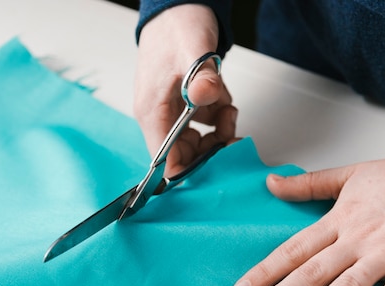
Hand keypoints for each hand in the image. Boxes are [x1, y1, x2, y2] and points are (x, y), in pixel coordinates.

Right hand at [135, 4, 237, 175]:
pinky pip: (203, 124)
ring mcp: (171, 111)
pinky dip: (217, 117)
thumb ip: (202, 76)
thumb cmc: (177, 27)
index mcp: (152, 113)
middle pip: (185, 156)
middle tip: (233, 135)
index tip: (218, 162)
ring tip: (228, 110)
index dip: (192, 170)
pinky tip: (222, 100)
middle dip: (212, 150)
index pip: (166, 162)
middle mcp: (158, 117)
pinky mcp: (183, 104)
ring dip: (218, 132)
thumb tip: (205, 95)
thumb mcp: (194, 49)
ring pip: (196, 141)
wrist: (178, 7)